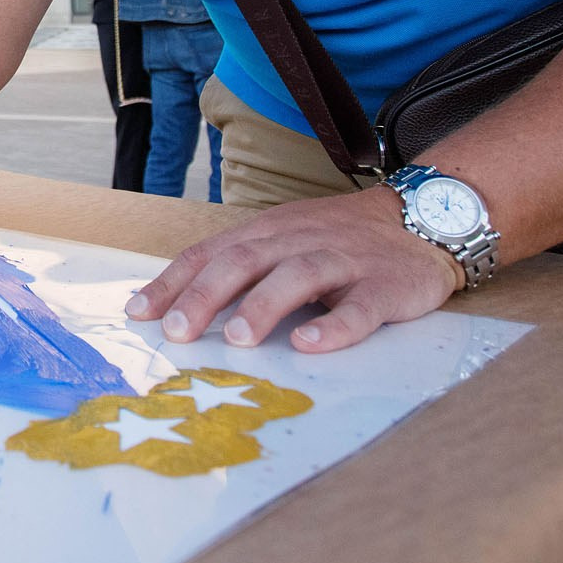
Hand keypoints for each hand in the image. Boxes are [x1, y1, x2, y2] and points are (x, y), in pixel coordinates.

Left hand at [124, 186, 463, 351]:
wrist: (422, 219)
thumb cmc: (340, 239)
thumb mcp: (284, 240)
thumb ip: (239, 266)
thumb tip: (178, 306)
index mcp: (267, 232)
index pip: (210, 253)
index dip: (173, 282)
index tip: (139, 313)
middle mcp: (298, 240)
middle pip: (245, 261)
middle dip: (206, 296)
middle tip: (178, 332)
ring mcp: (342, 261)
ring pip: (298, 276)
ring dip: (264, 306)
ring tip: (238, 338)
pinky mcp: (383, 286)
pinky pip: (358, 307)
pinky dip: (334, 326)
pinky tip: (311, 343)